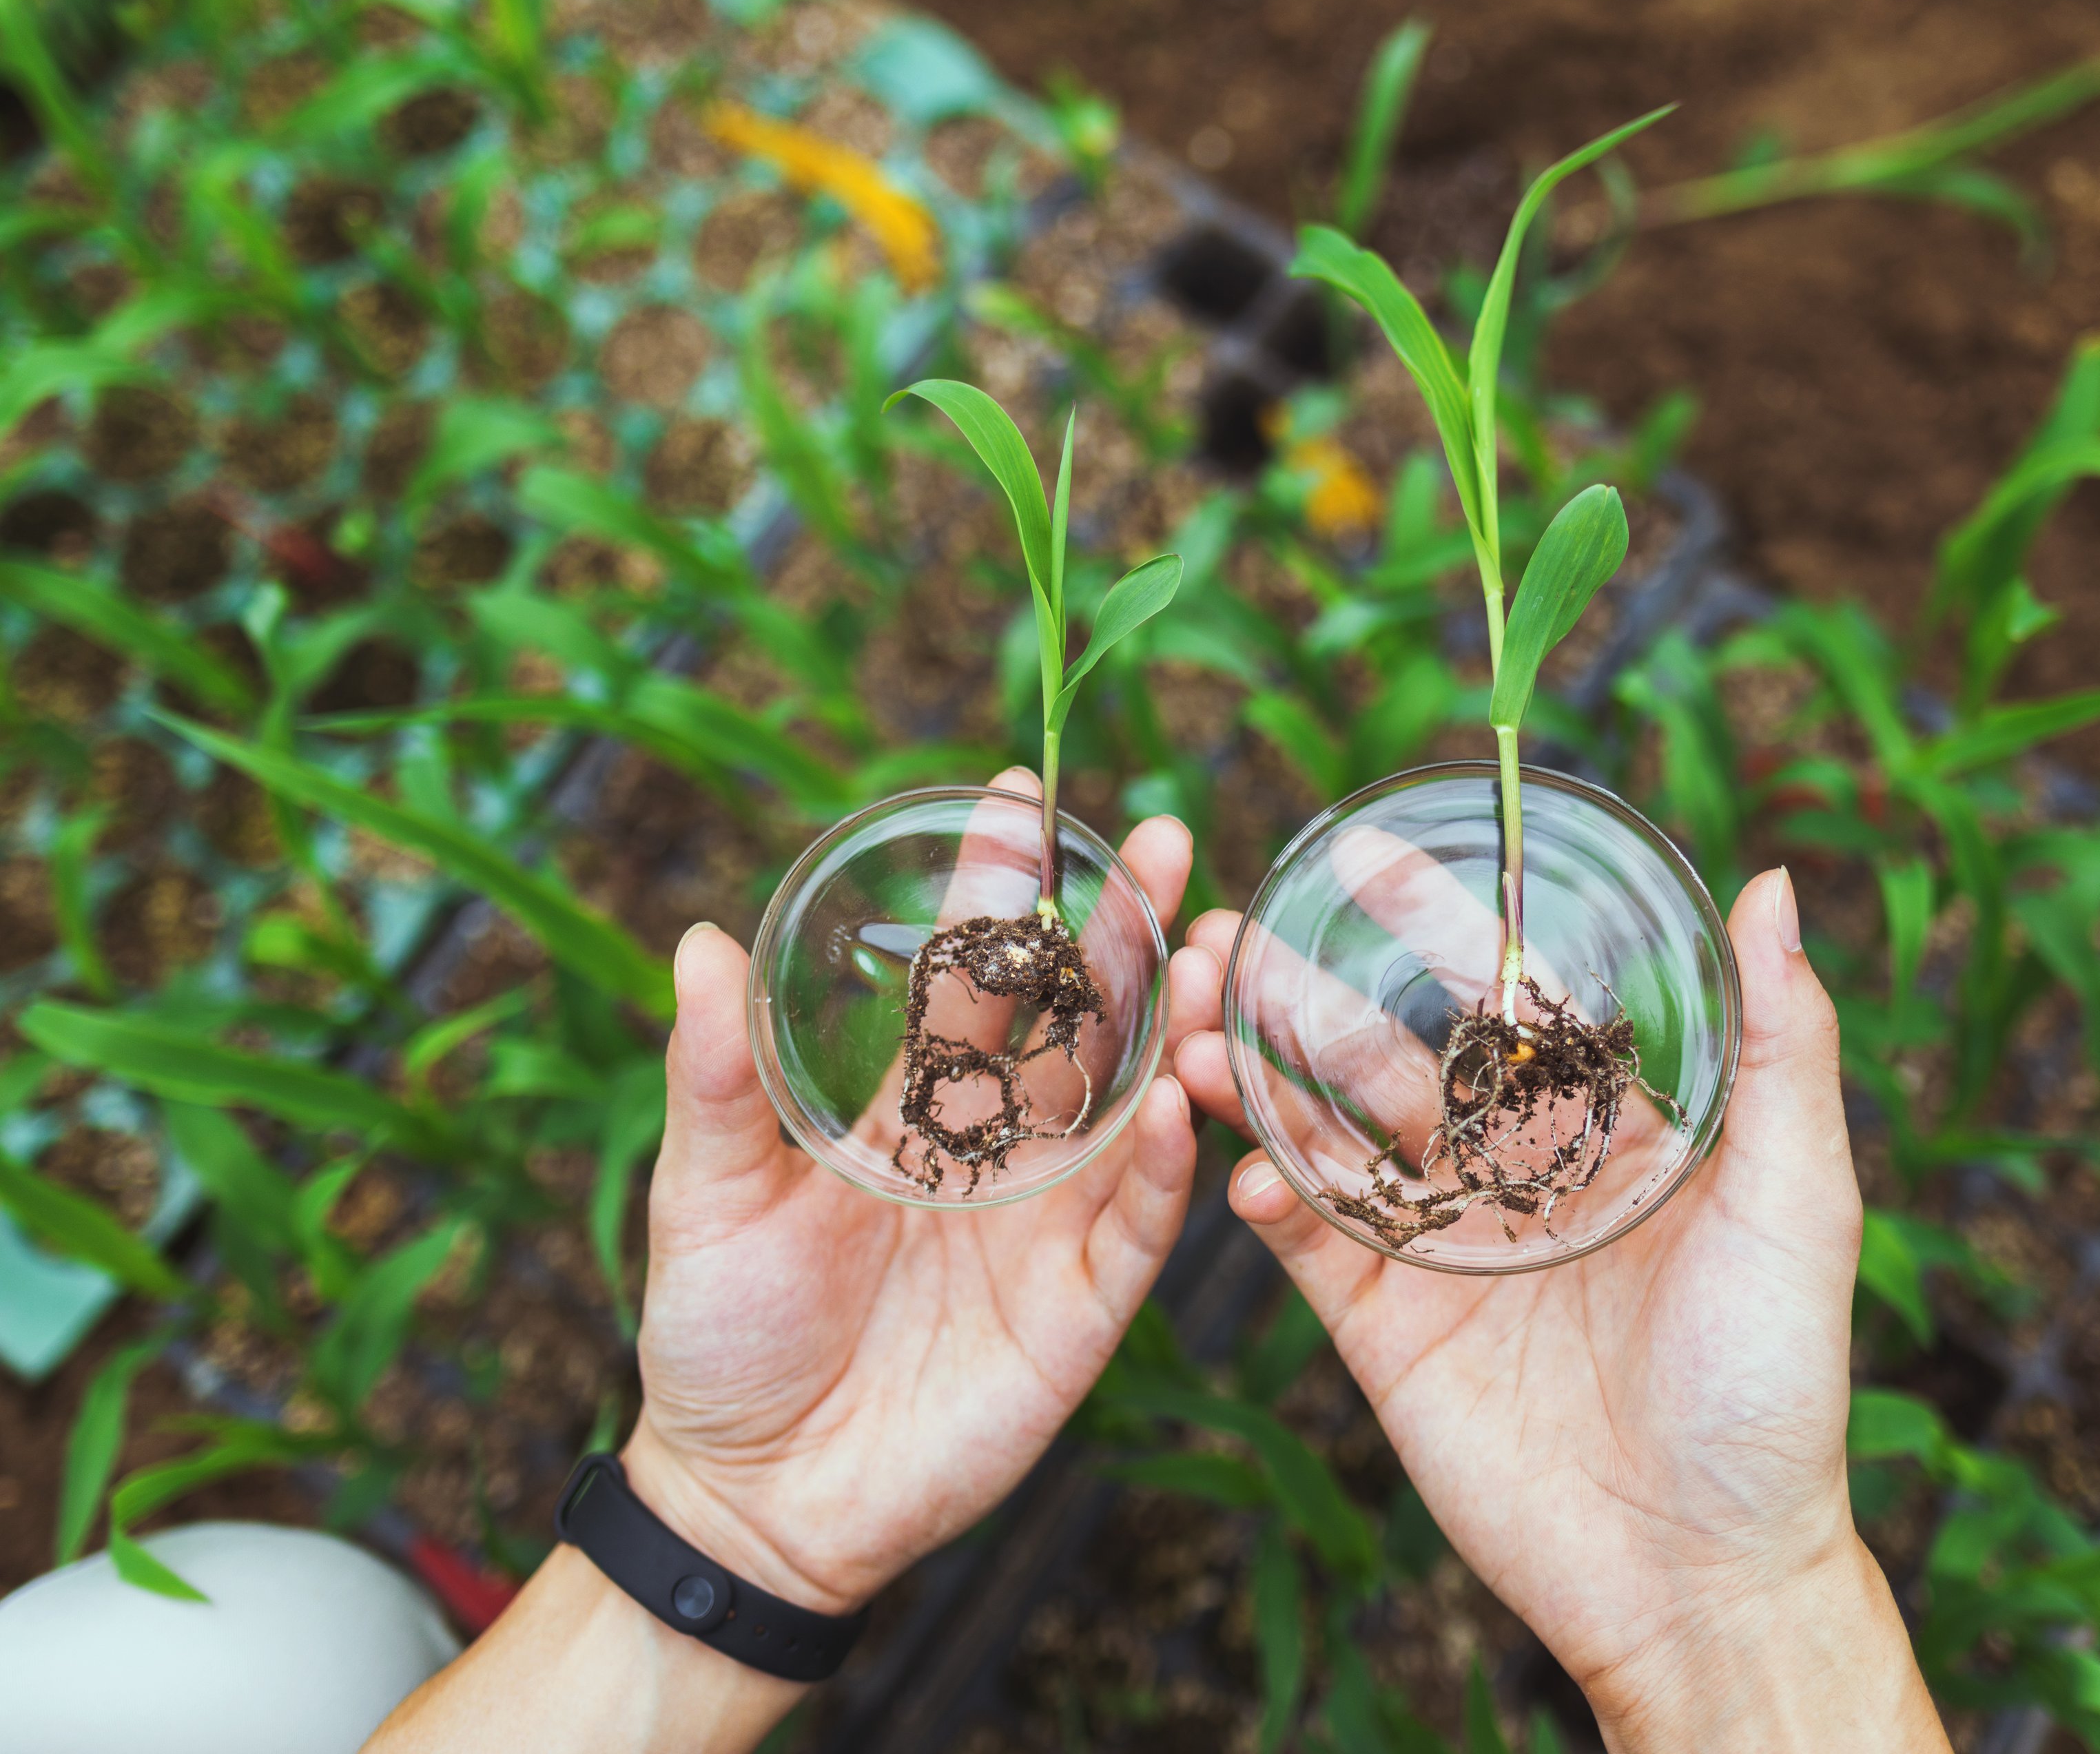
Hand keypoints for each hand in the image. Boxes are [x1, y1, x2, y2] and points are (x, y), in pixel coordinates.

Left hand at [625, 769, 1215, 1615]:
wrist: (756, 1501)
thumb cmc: (720, 1338)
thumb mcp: (706, 1195)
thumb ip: (718, 1078)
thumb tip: (700, 939)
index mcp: (911, 1105)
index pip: (968, 972)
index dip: (999, 883)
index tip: (1025, 794)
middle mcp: (996, 1147)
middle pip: (1077, 1017)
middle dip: (1124, 926)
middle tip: (1169, 838)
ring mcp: (1048, 1223)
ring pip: (1131, 1105)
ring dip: (1172, 1027)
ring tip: (1203, 947)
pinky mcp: (1082, 1310)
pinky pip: (1142, 1227)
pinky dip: (1167, 1165)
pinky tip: (1184, 1101)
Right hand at [1173, 866, 1946, 1751]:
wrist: (1699, 1573)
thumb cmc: (1774, 1387)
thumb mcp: (1796, 1201)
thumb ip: (1781, 1047)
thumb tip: (1773, 884)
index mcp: (1606, 1133)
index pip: (1509, 999)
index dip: (1441, 921)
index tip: (1372, 846)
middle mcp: (1514, 1178)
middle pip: (1397, 1054)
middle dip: (1316, 987)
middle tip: (1236, 922)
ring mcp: (1443, 1253)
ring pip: (1333, 1136)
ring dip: (1264, 1073)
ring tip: (1203, 1015)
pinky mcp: (1387, 1332)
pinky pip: (1311, 1246)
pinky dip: (1269, 1196)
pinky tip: (1240, 1157)